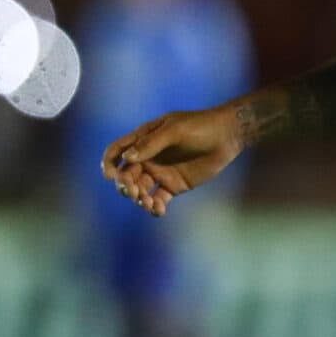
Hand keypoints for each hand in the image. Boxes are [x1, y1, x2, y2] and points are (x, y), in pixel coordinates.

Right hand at [98, 104, 240, 216]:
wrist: (227, 136)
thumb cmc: (200, 126)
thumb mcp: (175, 130)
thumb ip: (151, 144)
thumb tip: (127, 158)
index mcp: (143, 139)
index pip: (117, 152)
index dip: (108, 163)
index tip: (109, 176)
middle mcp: (148, 157)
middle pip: (126, 175)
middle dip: (125, 185)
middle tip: (134, 192)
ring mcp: (160, 172)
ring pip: (140, 190)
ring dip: (138, 199)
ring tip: (148, 203)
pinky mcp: (173, 186)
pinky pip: (158, 199)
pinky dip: (155, 207)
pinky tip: (158, 210)